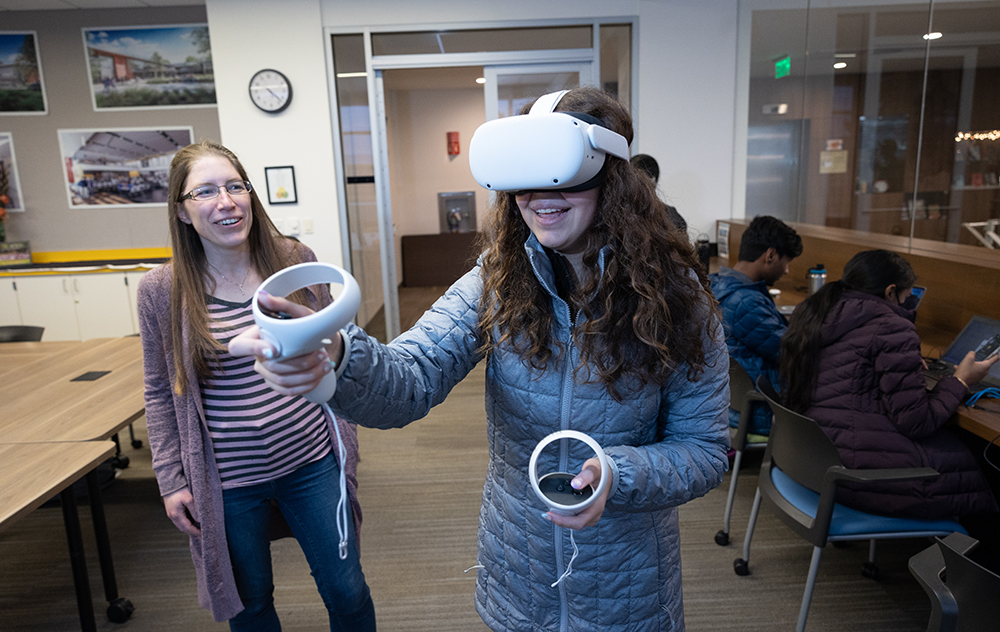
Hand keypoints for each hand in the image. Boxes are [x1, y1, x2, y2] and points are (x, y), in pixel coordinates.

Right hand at [163, 488, 200, 535]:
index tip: (202, 533)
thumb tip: (199, 520)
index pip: (187, 527)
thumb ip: (194, 510)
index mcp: (176, 515)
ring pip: (180, 524)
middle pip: (183, 528)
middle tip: (200, 532)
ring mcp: (171, 513)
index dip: (195, 531)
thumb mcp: (189, 499)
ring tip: (197, 527)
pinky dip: (185, 522)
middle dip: (191, 531)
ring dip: (188, 527)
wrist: (170, 483)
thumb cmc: (179, 490)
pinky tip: (191, 520)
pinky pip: (179, 519)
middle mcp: (172, 516)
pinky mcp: (171, 510)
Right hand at [227, 292, 343, 395]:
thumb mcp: (299, 313)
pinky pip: (289, 391)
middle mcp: (258, 357)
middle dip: (299, 363)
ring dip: (308, 374)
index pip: (237, 347)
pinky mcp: (279, 385)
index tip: (275, 351)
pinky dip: (308, 385)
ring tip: (325, 364)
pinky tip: (320, 376)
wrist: (323, 344)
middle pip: (270, 367)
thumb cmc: (306, 327)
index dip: (251, 350)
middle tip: (320, 354)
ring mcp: (268, 373)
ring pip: (282, 381)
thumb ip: (281, 304)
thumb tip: (261, 295)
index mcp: (255, 338)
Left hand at [545, 457, 612, 529]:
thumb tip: (575, 484)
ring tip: (550, 511)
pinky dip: (565, 515)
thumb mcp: (594, 470)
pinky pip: (574, 518)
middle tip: (546, 513)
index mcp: (596, 507)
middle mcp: (594, 514)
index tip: (550, 514)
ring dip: (562, 518)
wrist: (608, 474)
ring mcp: (591, 514)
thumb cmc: (602, 472)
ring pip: (574, 522)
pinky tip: (558, 510)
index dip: (563, 521)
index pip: (578, 522)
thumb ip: (586, 476)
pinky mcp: (587, 512)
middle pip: (574, 524)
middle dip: (560, 520)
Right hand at [953, 350, 998, 388]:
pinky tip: (960, 368)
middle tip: (972, 359)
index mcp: (985, 366)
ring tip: (963, 365)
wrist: (959, 381)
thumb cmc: (965, 371)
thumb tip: (972, 353)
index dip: (996, 355)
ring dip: (971, 366)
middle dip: (978, 361)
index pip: (994, 359)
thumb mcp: (968, 358)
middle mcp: (984, 371)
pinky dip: (968, 370)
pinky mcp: (975, 379)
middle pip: (984, 364)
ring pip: (977, 368)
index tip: (998, 354)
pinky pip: (973, 372)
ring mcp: (980, 376)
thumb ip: (972, 353)